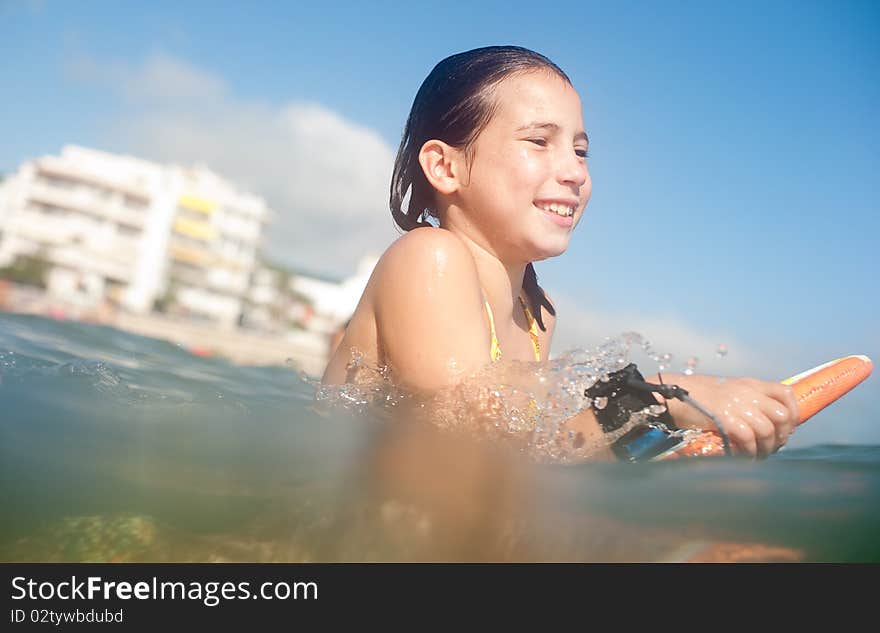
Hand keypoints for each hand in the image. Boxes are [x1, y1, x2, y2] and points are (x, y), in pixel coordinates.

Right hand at [661, 374, 799, 457]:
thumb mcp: (728, 392)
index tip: (790, 427)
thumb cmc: (698, 398)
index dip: (794, 412)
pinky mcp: (725, 419)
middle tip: (774, 446)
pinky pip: (749, 439)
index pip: (786, 393)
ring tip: (758, 455)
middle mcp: (747, 393)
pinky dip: (750, 452)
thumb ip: (747, 401)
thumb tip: (767, 423)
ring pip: (768, 431)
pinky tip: (746, 456)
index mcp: (750, 384)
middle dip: (783, 435)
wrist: (672, 396)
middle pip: (782, 416)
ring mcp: (737, 406)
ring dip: (766, 448)